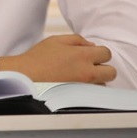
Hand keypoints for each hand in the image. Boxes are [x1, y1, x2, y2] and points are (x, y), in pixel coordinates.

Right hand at [0, 34, 115, 83]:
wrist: (25, 76)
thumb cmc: (38, 58)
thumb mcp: (56, 40)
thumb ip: (77, 40)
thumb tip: (91, 45)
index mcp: (82, 55)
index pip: (107, 53)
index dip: (100, 53)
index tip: (92, 55)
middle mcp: (86, 72)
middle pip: (111, 72)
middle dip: (105, 68)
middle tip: (91, 67)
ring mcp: (83, 87)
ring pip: (103, 85)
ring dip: (96, 80)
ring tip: (79, 76)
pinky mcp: (79, 98)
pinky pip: (93, 94)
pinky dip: (88, 89)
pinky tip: (76, 84)